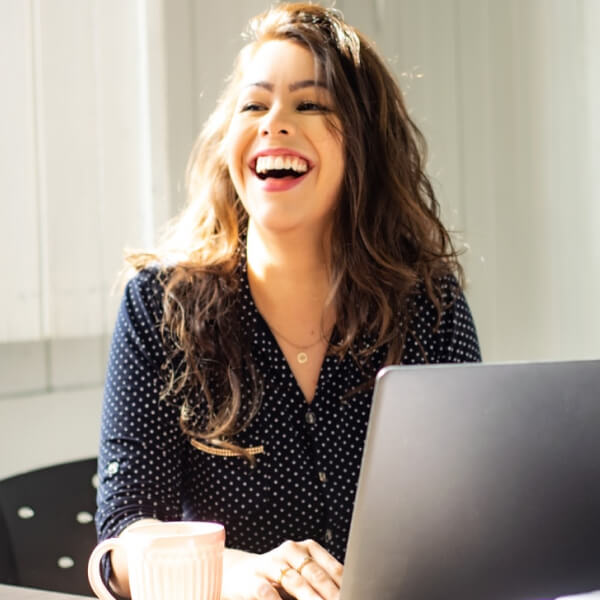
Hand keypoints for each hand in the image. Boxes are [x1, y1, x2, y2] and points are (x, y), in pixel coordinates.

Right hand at [221, 539, 342, 599]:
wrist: (238, 575)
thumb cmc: (278, 579)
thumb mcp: (301, 577)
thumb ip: (321, 584)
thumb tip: (348, 593)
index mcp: (307, 548)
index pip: (332, 568)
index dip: (345, 585)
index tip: (355, 595)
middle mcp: (290, 550)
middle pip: (316, 574)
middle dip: (331, 594)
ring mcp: (270, 563)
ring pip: (295, 582)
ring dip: (311, 599)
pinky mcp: (252, 579)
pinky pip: (267, 592)